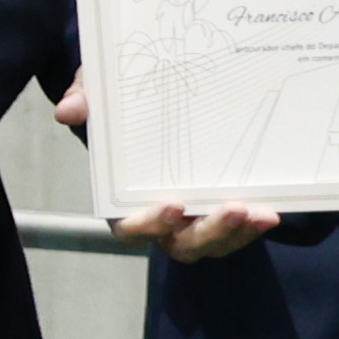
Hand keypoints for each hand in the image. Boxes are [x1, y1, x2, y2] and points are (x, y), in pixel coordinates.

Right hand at [64, 73, 282, 264]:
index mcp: (124, 201)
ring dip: (237, 233)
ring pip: (213, 243)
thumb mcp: (103, 94)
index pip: (129, 228)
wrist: (157, 101)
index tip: (172, 203)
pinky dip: (252, 225)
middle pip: (181, 244)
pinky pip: (237, 232)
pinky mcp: (220, 213)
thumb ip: (86, 99)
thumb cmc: (122, 106)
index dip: (149, 223)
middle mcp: (160, 221)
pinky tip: (271, 209)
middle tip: (232, 207)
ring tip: (262, 213)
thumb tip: (67, 110)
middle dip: (209, 231)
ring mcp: (192, 221)